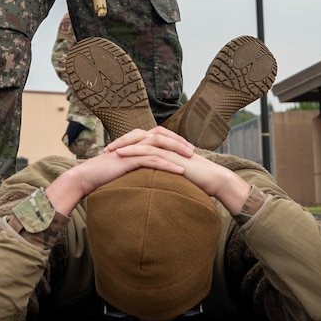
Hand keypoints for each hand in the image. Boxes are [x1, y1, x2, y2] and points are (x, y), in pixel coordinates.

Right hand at [44, 140, 188, 215]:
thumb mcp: (123, 167)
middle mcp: (134, 141)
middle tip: (193, 151)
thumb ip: (134, 165)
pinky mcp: (130, 159)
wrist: (86, 177)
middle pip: (162, 135)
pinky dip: (168, 164)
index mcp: (134, 141)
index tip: (186, 149)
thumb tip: (145, 171)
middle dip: (179, 142)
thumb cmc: (103, 174)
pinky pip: (153, 160)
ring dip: (177, 150)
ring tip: (191, 158)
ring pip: (160, 144)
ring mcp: (132, 149)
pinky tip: (180, 171)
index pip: (158, 135)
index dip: (173, 140)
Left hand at [104, 126, 252, 213]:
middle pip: (139, 135)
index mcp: (167, 147)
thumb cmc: (200, 181)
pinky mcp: (171, 154)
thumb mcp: (178, 177)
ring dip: (123, 143)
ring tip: (108, 150)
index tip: (112, 154)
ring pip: (141, 139)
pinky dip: (133, 149)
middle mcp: (167, 144)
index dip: (127, 145)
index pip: (143, 140)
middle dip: (121, 141)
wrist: (216, 181)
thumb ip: (167, 176)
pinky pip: (148, 148)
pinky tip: (121, 154)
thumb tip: (156, 185)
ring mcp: (169, 147)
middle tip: (105, 149)